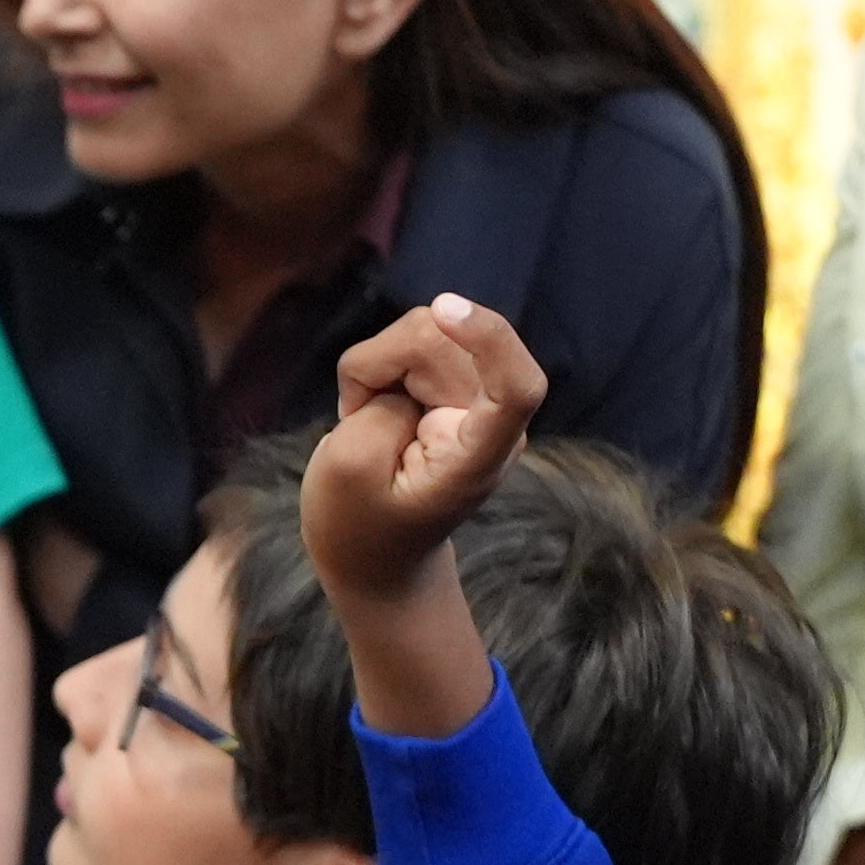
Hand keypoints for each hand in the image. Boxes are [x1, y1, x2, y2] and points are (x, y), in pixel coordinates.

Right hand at [299, 295, 549, 615]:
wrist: (372, 555)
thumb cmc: (358, 527)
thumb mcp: (347, 468)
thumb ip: (379, 403)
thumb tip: (409, 358)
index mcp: (477, 458)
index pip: (518, 388)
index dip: (490, 338)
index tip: (445, 310)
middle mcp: (491, 419)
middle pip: (443, 342)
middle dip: (384, 361)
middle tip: (356, 415)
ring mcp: (475, 398)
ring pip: (424, 331)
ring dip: (378, 364)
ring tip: (366, 418)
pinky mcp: (455, 383)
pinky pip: (414, 339)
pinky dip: (380, 365)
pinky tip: (376, 406)